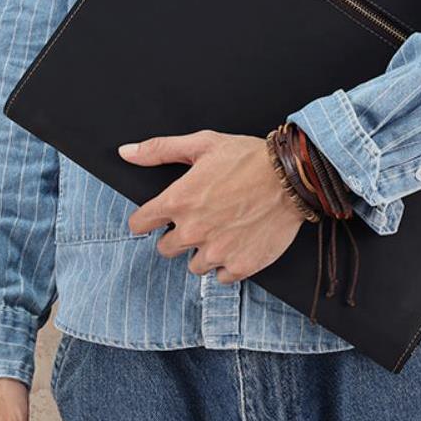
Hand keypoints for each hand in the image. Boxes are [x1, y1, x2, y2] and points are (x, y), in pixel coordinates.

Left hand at [119, 130, 304, 282]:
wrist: (293, 178)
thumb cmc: (248, 157)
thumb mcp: (202, 143)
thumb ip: (159, 149)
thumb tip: (126, 152)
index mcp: (177, 202)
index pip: (140, 224)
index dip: (147, 220)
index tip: (157, 219)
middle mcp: (192, 231)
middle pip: (166, 248)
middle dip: (179, 235)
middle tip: (202, 220)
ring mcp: (216, 252)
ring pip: (194, 265)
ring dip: (204, 251)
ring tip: (224, 231)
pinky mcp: (239, 266)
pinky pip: (221, 276)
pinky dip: (228, 264)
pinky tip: (239, 244)